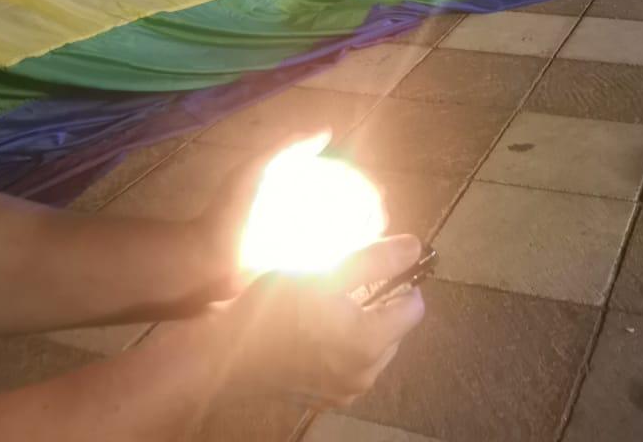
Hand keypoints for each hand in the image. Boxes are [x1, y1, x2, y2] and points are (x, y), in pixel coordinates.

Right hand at [213, 235, 424, 406]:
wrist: (226, 354)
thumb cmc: (275, 307)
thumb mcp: (326, 272)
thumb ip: (375, 260)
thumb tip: (416, 246)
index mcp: (370, 343)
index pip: (414, 308)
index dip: (403, 280)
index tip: (379, 265)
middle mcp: (364, 374)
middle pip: (396, 329)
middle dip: (382, 303)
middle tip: (348, 281)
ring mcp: (344, 390)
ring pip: (374, 347)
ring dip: (362, 323)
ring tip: (330, 301)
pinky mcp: (325, 397)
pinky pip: (351, 363)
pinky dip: (344, 343)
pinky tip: (315, 326)